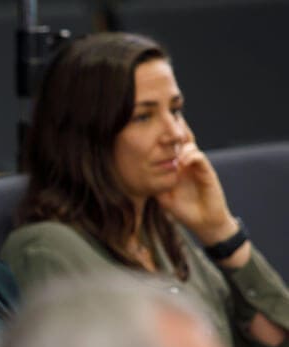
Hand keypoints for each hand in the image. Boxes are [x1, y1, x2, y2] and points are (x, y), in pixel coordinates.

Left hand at [155, 127, 237, 244]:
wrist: (203, 222)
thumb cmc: (183, 210)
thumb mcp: (163, 198)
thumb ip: (155, 185)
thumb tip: (139, 176)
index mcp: (175, 167)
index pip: (169, 148)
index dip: (161, 138)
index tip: (148, 132)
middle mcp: (186, 163)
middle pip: (180, 140)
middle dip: (173, 130)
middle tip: (164, 124)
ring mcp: (197, 166)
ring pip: (189, 145)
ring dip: (179, 146)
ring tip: (170, 151)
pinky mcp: (207, 172)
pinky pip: (199, 158)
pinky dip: (191, 157)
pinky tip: (182, 163)